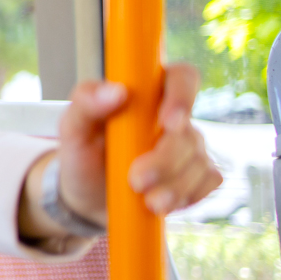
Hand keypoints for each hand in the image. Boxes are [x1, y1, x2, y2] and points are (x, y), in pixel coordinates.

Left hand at [29, 63, 221, 234]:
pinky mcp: (198, 173)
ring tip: (146, 199)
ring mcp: (190, 145)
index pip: (181, 77)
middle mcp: (174, 116)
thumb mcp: (72, 129)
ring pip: (200, 160)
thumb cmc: (81, 155)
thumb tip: (116, 91)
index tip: (168, 123)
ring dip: (174, 185)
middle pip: (188, 131)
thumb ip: (85, 103)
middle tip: (137, 180)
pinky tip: (159, 202)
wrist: (88, 197)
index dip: (182, 96)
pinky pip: (209, 182)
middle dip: (166, 160)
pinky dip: (186, 196)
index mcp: (147, 94)